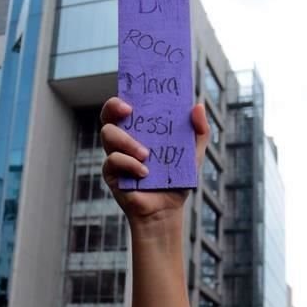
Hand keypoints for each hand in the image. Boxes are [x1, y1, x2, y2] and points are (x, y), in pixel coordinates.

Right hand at [99, 97, 208, 227]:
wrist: (167, 210)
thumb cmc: (177, 179)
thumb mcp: (193, 153)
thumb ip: (199, 131)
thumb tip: (199, 106)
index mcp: (140, 129)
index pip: (125, 107)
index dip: (123, 97)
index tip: (132, 98)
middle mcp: (124, 138)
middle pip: (108, 115)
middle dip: (113, 107)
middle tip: (129, 111)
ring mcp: (115, 155)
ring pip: (108, 135)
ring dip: (127, 141)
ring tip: (146, 155)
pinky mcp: (111, 173)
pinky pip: (112, 160)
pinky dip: (129, 164)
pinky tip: (144, 173)